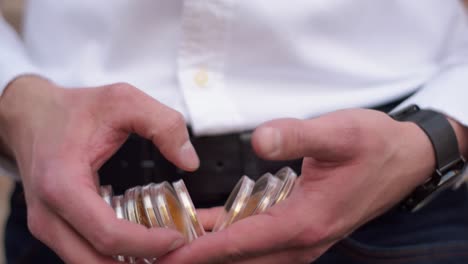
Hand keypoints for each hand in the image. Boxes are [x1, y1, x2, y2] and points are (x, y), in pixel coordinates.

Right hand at [0, 76, 199, 262]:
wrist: (30, 116)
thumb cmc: (71, 110)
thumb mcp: (123, 101)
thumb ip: (162, 124)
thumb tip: (189, 160)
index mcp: (62, 185)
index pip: (108, 235)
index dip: (149, 244)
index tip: (177, 237)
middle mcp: (49, 215)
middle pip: (97, 263)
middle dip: (142, 262)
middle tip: (177, 251)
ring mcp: (49, 227)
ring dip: (130, 262)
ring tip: (163, 248)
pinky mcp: (55, 229)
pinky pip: (87, 255)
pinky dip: (117, 257)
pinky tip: (144, 243)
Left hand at [157, 108, 457, 263]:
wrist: (405, 158)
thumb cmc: (375, 147)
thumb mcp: (337, 133)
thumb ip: (296, 137)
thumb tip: (259, 140)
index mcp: (307, 221)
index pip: (242, 243)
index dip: (202, 251)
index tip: (170, 256)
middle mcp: (304, 239)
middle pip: (243, 258)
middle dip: (203, 257)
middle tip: (165, 251)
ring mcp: (306, 238)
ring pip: (252, 255)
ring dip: (217, 251)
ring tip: (182, 241)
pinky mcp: (306, 230)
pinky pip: (263, 242)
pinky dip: (235, 239)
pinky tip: (214, 226)